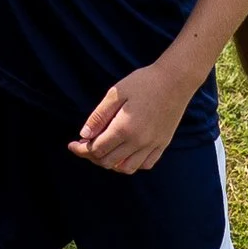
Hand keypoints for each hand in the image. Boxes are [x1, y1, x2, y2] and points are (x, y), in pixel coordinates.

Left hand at [70, 60, 199, 174]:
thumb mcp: (115, 93)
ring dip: (112, 163)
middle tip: (85, 145)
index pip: (97, 150)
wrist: (176, 80)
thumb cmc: (143, 82)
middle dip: (92, 156)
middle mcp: (139, 142)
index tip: (72, 144)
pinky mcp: (163, 144)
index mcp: (124, 128)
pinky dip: (132, 164)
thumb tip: (84, 135)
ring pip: (127, 168)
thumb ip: (99, 116)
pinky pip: (146, 164)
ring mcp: (153, 145)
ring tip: (104, 150)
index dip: (81, 149)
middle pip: (109, 162)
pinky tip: (125, 153)